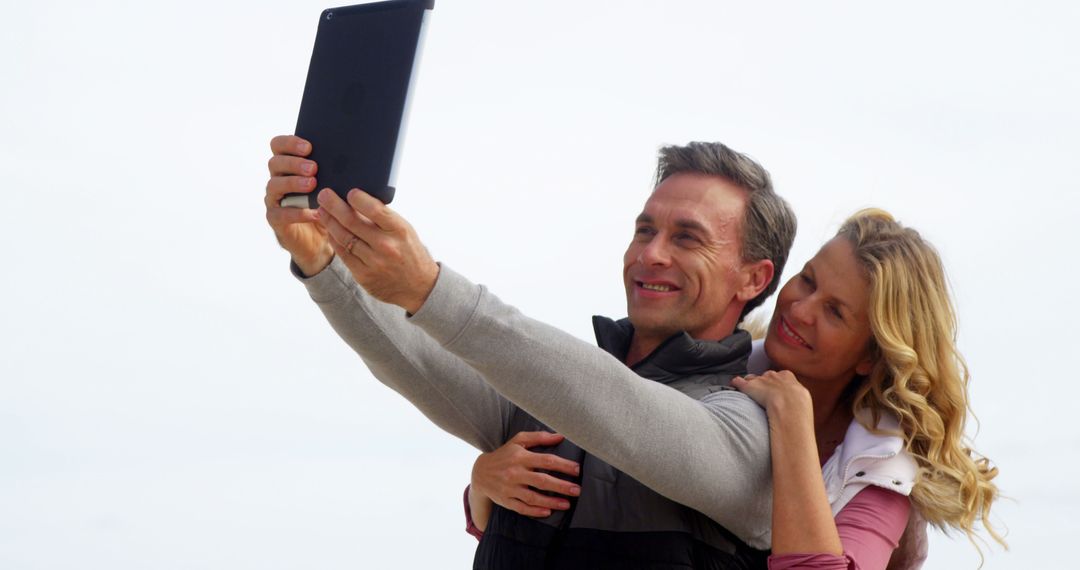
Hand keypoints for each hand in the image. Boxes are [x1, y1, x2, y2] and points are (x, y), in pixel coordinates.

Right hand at [264, 135, 332, 275]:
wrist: (318, 239)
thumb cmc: (326, 205)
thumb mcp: (332, 186)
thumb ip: (335, 171)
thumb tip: (357, 159)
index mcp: (288, 166)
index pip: (278, 146)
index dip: (289, 143)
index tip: (309, 147)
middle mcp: (278, 179)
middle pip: (275, 162)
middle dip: (294, 162)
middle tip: (313, 167)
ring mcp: (274, 199)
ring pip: (274, 185)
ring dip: (293, 182)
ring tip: (312, 184)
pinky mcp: (275, 219)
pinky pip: (279, 213)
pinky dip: (296, 212)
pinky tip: (314, 212)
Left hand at [316, 188, 438, 313]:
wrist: (419, 286)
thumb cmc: (410, 252)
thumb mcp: (404, 231)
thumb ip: (384, 218)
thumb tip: (357, 200)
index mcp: (399, 230)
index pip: (375, 209)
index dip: (358, 198)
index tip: (349, 191)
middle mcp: (386, 246)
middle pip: (353, 222)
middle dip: (334, 205)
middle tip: (324, 195)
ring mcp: (374, 262)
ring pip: (344, 237)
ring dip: (329, 222)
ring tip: (322, 211)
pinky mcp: (364, 275)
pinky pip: (343, 254)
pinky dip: (334, 240)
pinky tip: (330, 230)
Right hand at [471, 431, 581, 518]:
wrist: (480, 472)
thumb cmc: (504, 454)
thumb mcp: (518, 441)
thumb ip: (539, 437)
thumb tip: (560, 436)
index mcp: (521, 457)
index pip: (546, 460)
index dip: (563, 465)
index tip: (577, 469)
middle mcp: (515, 473)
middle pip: (542, 480)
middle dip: (561, 486)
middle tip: (577, 490)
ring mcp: (510, 488)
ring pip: (533, 497)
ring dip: (551, 501)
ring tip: (567, 504)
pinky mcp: (506, 500)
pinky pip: (522, 508)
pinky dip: (535, 511)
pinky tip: (548, 512)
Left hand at [730, 370, 812, 413]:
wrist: (789, 406)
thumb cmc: (799, 406)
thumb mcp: (802, 398)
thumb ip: (796, 397)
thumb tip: (797, 405)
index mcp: (787, 376)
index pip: (779, 376)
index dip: (775, 384)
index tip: (775, 391)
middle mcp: (773, 375)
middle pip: (764, 376)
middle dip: (762, 383)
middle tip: (762, 394)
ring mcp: (760, 380)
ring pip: (751, 379)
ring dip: (750, 385)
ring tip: (749, 394)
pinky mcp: (748, 386)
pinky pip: (738, 381)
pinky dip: (736, 384)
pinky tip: (734, 387)